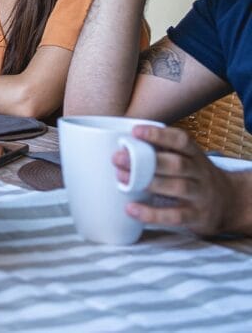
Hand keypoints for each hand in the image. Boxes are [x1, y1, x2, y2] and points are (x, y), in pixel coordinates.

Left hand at [115, 125, 236, 234]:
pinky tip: (132, 209)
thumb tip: (123, 146)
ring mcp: (201, 195)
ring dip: (148, 183)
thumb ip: (162, 153)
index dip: (159, 135)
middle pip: (177, 164)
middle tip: (117, 158)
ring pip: (178, 187)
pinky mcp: (198, 217)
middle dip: (146, 161)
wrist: (231, 203)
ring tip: (122, 180)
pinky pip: (175, 216)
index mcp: (195, 155)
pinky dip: (152, 214)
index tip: (135, 131)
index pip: (181, 140)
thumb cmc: (195, 177)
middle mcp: (200, 173)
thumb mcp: (187, 160)